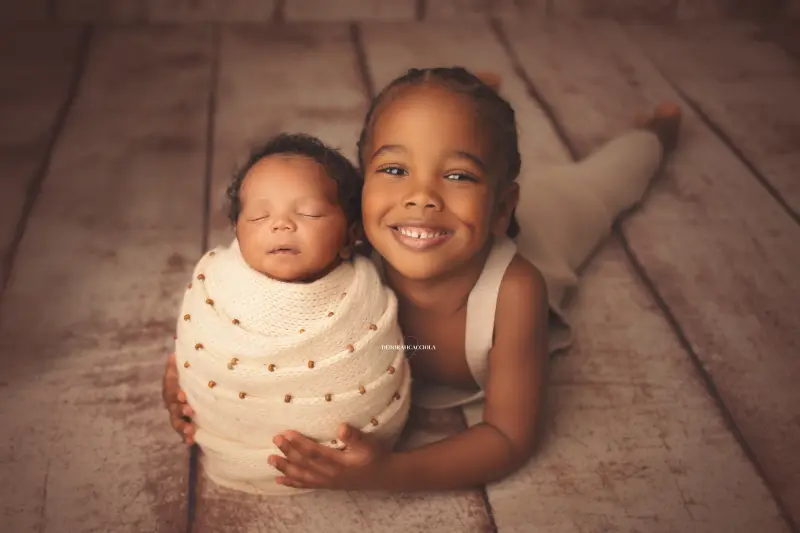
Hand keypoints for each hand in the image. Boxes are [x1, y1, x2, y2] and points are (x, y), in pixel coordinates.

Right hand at [162, 352, 195, 444]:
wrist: (188, 391)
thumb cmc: (186, 377)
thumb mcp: (181, 370)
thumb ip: (177, 365)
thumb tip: (173, 355)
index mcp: (172, 389)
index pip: (171, 390)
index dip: (176, 393)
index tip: (183, 395)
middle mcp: (173, 403)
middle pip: (174, 407)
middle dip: (180, 409)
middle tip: (189, 410)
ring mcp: (177, 415)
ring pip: (177, 422)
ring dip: (182, 426)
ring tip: (190, 430)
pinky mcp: (185, 424)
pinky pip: (183, 433)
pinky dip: (186, 437)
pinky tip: (191, 441)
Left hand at [269, 424, 389, 490]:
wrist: (382, 476)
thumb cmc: (375, 456)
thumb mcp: (369, 443)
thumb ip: (354, 436)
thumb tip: (341, 427)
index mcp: (339, 463)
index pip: (314, 452)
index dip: (299, 443)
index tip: (287, 433)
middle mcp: (330, 474)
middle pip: (304, 464)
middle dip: (288, 452)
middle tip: (275, 439)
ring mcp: (327, 482)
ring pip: (302, 476)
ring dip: (285, 468)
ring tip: (271, 459)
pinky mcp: (326, 485)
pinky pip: (306, 485)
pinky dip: (292, 483)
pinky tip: (279, 480)